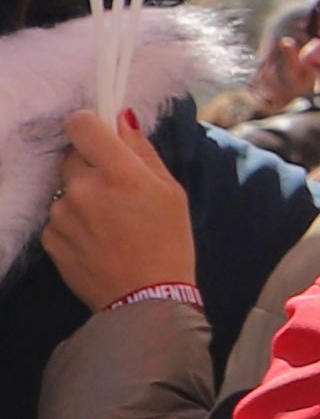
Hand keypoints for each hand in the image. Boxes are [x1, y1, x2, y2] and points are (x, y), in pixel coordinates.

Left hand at [39, 114, 189, 309]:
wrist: (146, 299)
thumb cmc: (169, 243)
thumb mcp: (171, 192)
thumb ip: (143, 152)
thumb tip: (122, 120)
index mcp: (119, 172)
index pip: (81, 124)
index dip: (90, 126)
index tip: (101, 138)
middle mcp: (83, 188)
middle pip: (72, 155)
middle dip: (90, 165)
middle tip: (116, 190)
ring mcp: (61, 213)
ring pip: (66, 188)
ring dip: (82, 196)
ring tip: (109, 223)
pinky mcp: (49, 238)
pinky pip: (57, 216)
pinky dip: (73, 222)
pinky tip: (96, 240)